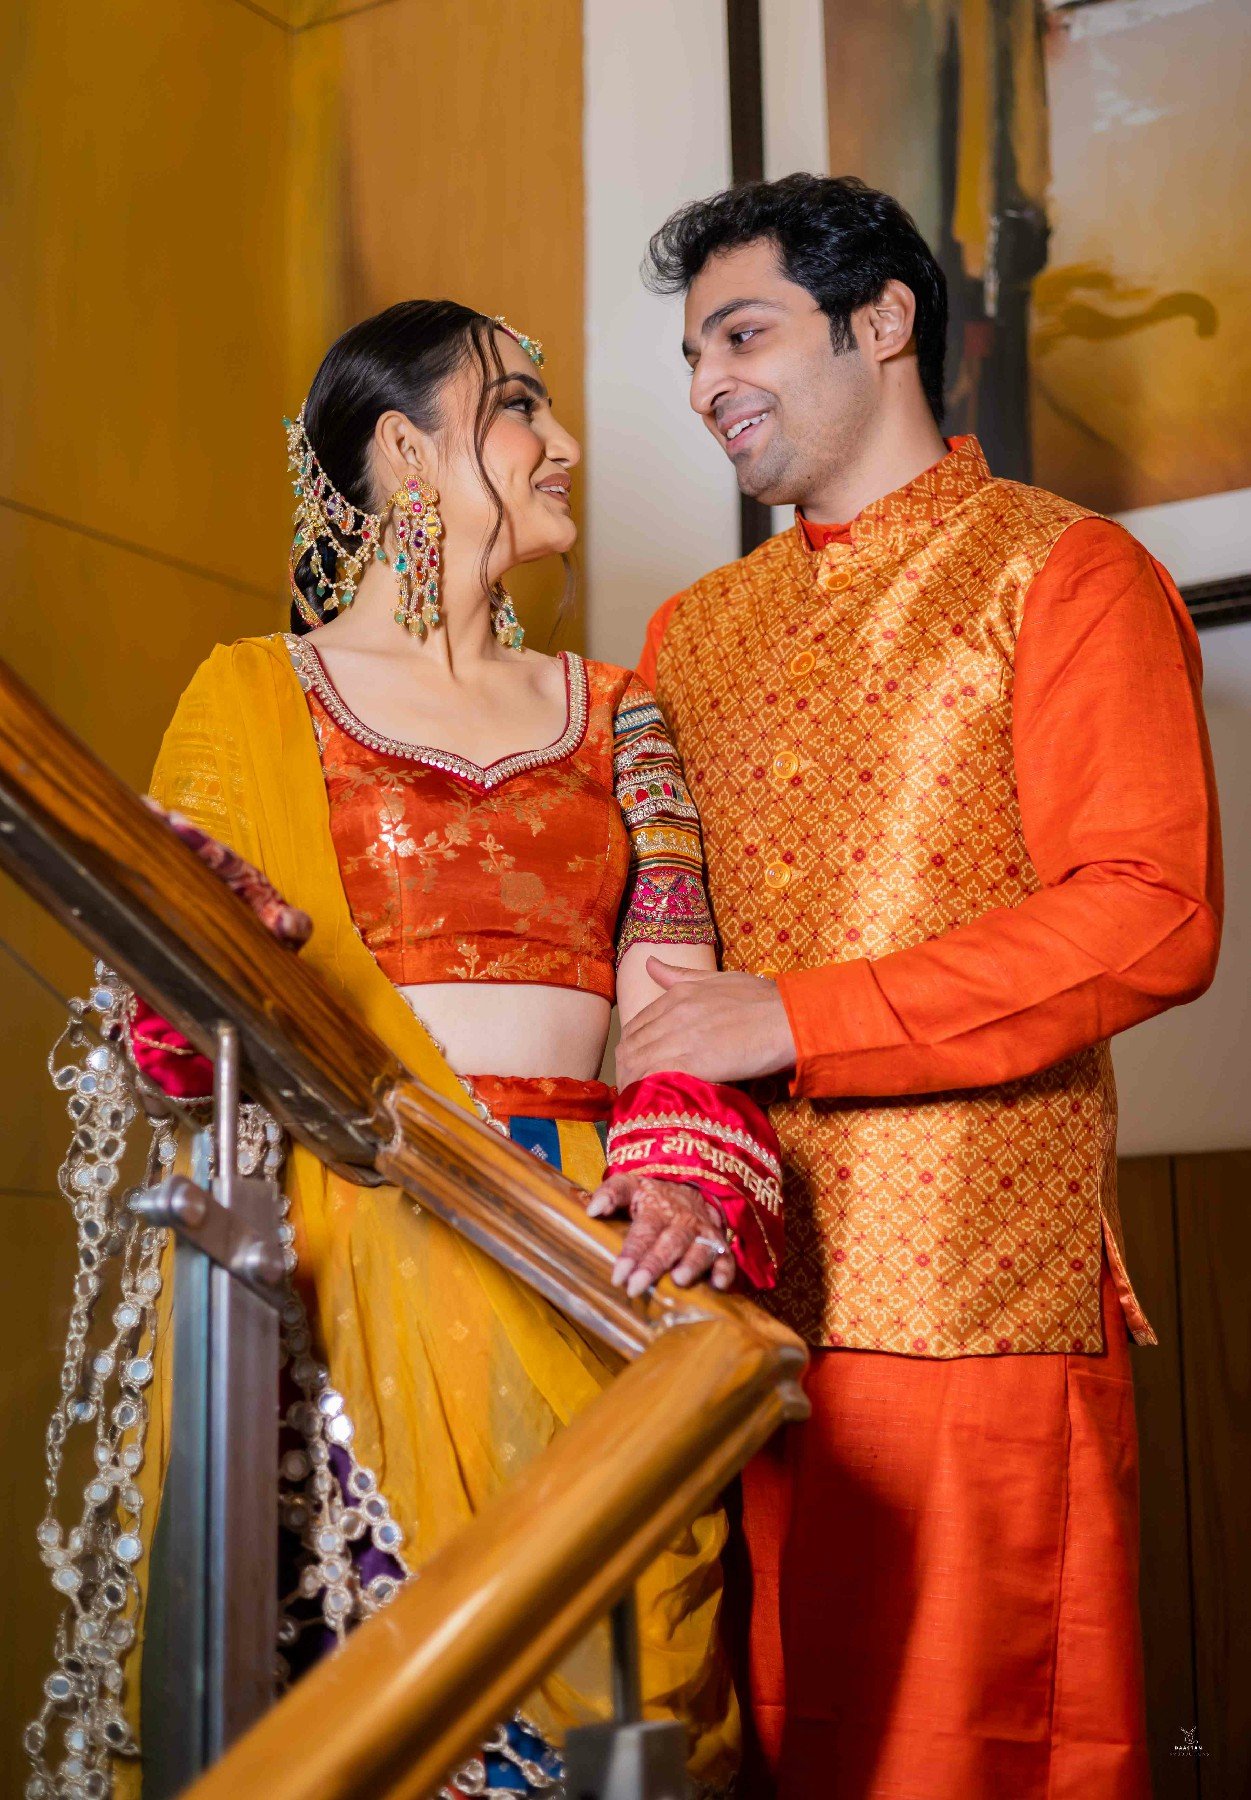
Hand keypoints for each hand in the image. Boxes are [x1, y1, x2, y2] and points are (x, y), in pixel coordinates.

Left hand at [587, 1173, 735, 1296]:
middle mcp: (682, 1221)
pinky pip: (727, 1256)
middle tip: (636, 1287)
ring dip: (692, 1264)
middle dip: (653, 1265)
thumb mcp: (631, 1185)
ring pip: (700, 1248)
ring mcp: (703, 1233)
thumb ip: (611, 1193)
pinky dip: (726, 1269)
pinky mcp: (719, 1244)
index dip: (631, 1253)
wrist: (692, 1186)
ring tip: (679, 1280)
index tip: (618, 1275)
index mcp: (657, 1209)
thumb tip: (592, 1210)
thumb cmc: (653, 1196)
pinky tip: (719, 1285)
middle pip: (669, 1243)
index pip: (644, 1230)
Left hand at [615, 959, 796, 1087]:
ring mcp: (682, 1037)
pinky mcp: (694, 1062)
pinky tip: (650, 1102)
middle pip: (631, 1046)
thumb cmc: (764, 1001)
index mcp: (678, 994)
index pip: (636, 1025)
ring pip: (637, 1064)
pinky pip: (655, 1077)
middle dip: (626, 1070)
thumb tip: (649, 964)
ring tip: (639, 1101)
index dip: (630, 1050)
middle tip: (633, 1089)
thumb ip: (680, 976)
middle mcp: (674, 1013)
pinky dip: (646, 1090)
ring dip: (632, 1084)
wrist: (790, 1019)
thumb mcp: (718, 979)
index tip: (635, 1067)